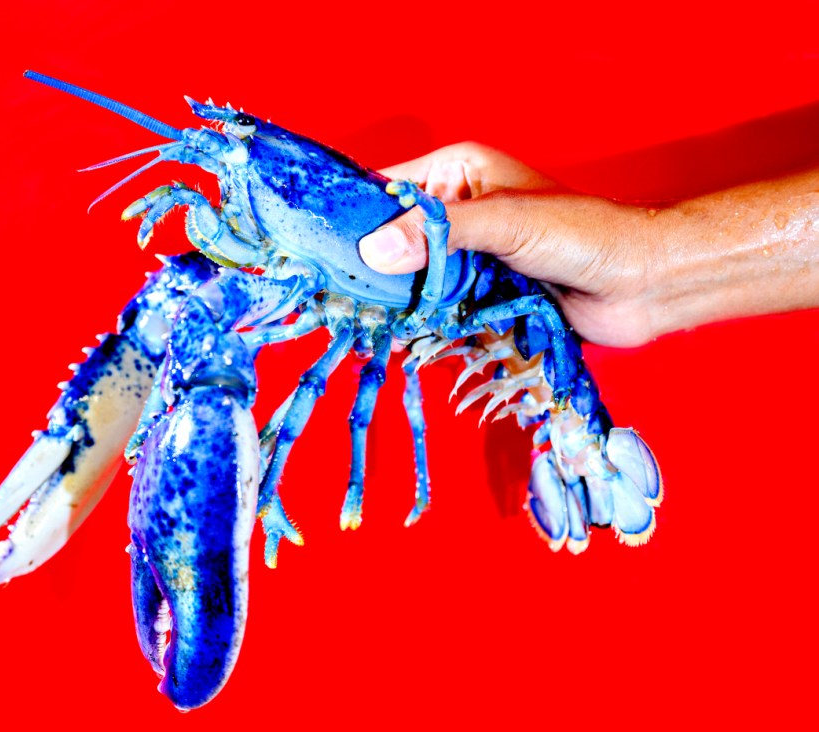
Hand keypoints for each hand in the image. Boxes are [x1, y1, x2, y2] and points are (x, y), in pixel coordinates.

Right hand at [360, 143, 659, 346]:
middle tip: (341, 299)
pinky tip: (413, 344)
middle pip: (392, 242)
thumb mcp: (508, 223)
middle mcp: (456, 215)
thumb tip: (374, 251)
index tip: (320, 249)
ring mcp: (467, 259)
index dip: (353, 217)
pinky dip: (425, 329)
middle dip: (371, 271)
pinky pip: (436, 313)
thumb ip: (440, 233)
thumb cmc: (585, 236)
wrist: (642, 286)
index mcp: (458, 175)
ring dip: (399, 306)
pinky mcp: (479, 299)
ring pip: (410, 283)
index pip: (386, 190)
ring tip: (372, 327)